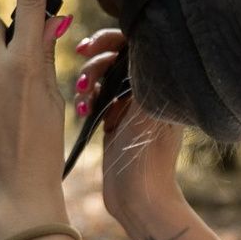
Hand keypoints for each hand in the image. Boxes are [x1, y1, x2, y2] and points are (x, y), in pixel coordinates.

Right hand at [75, 29, 189, 239]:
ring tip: (82, 100)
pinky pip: (95, 98)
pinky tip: (81, 112)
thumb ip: (141, 74)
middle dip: (94, 62)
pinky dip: (85, 100)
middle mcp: (146, 90)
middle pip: (114, 57)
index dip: (110, 40)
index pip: (134, 45)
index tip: (90, 48)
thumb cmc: (148, 158)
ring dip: (87, 82)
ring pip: (101, 77)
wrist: (139, 199)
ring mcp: (129, 105)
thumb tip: (133, 39)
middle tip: (84, 77)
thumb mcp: (146, 110)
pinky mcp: (113, 120)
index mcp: (159, 83)